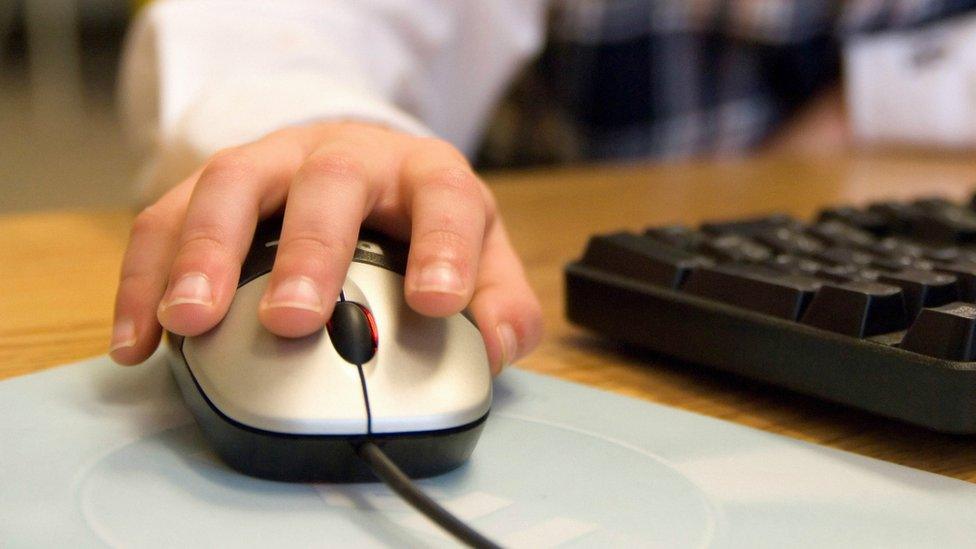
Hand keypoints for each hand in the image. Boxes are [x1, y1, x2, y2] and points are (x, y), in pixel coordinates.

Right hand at [108, 121, 542, 374]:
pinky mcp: (217, 183)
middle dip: (308, 251)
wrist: (360, 164)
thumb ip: (498, 306)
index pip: (445, 199)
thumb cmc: (418, 220)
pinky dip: (147, 276)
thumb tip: (492, 351)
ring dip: (205, 253)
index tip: (436, 302)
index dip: (443, 248)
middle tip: (293, 319)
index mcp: (424, 176)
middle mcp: (348, 158)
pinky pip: (169, 216)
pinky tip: (139, 338)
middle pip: (329, 183)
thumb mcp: (478, 256)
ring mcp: (276, 162)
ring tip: (190, 320)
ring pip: (233, 185)